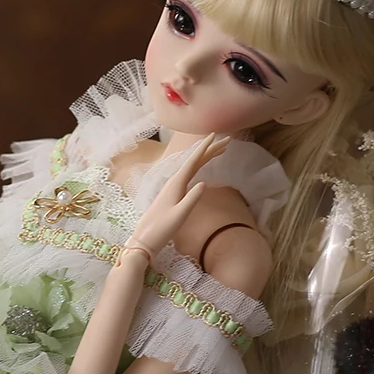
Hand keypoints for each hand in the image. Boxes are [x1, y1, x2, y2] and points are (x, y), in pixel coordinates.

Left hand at [128, 133, 229, 257]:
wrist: (145, 239)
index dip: (204, 147)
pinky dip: (199, 167)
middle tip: (228, 141)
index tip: (214, 135)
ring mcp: (173, 187)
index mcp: (176, 183)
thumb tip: (204, 183)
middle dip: (211, 149)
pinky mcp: (173, 193)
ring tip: (221, 150)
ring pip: (193, 166)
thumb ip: (191, 199)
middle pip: (195, 160)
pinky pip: (189, 174)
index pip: (193, 161)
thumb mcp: (179, 215)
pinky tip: (203, 166)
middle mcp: (174, 181)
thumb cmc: (162, 228)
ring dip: (206, 157)